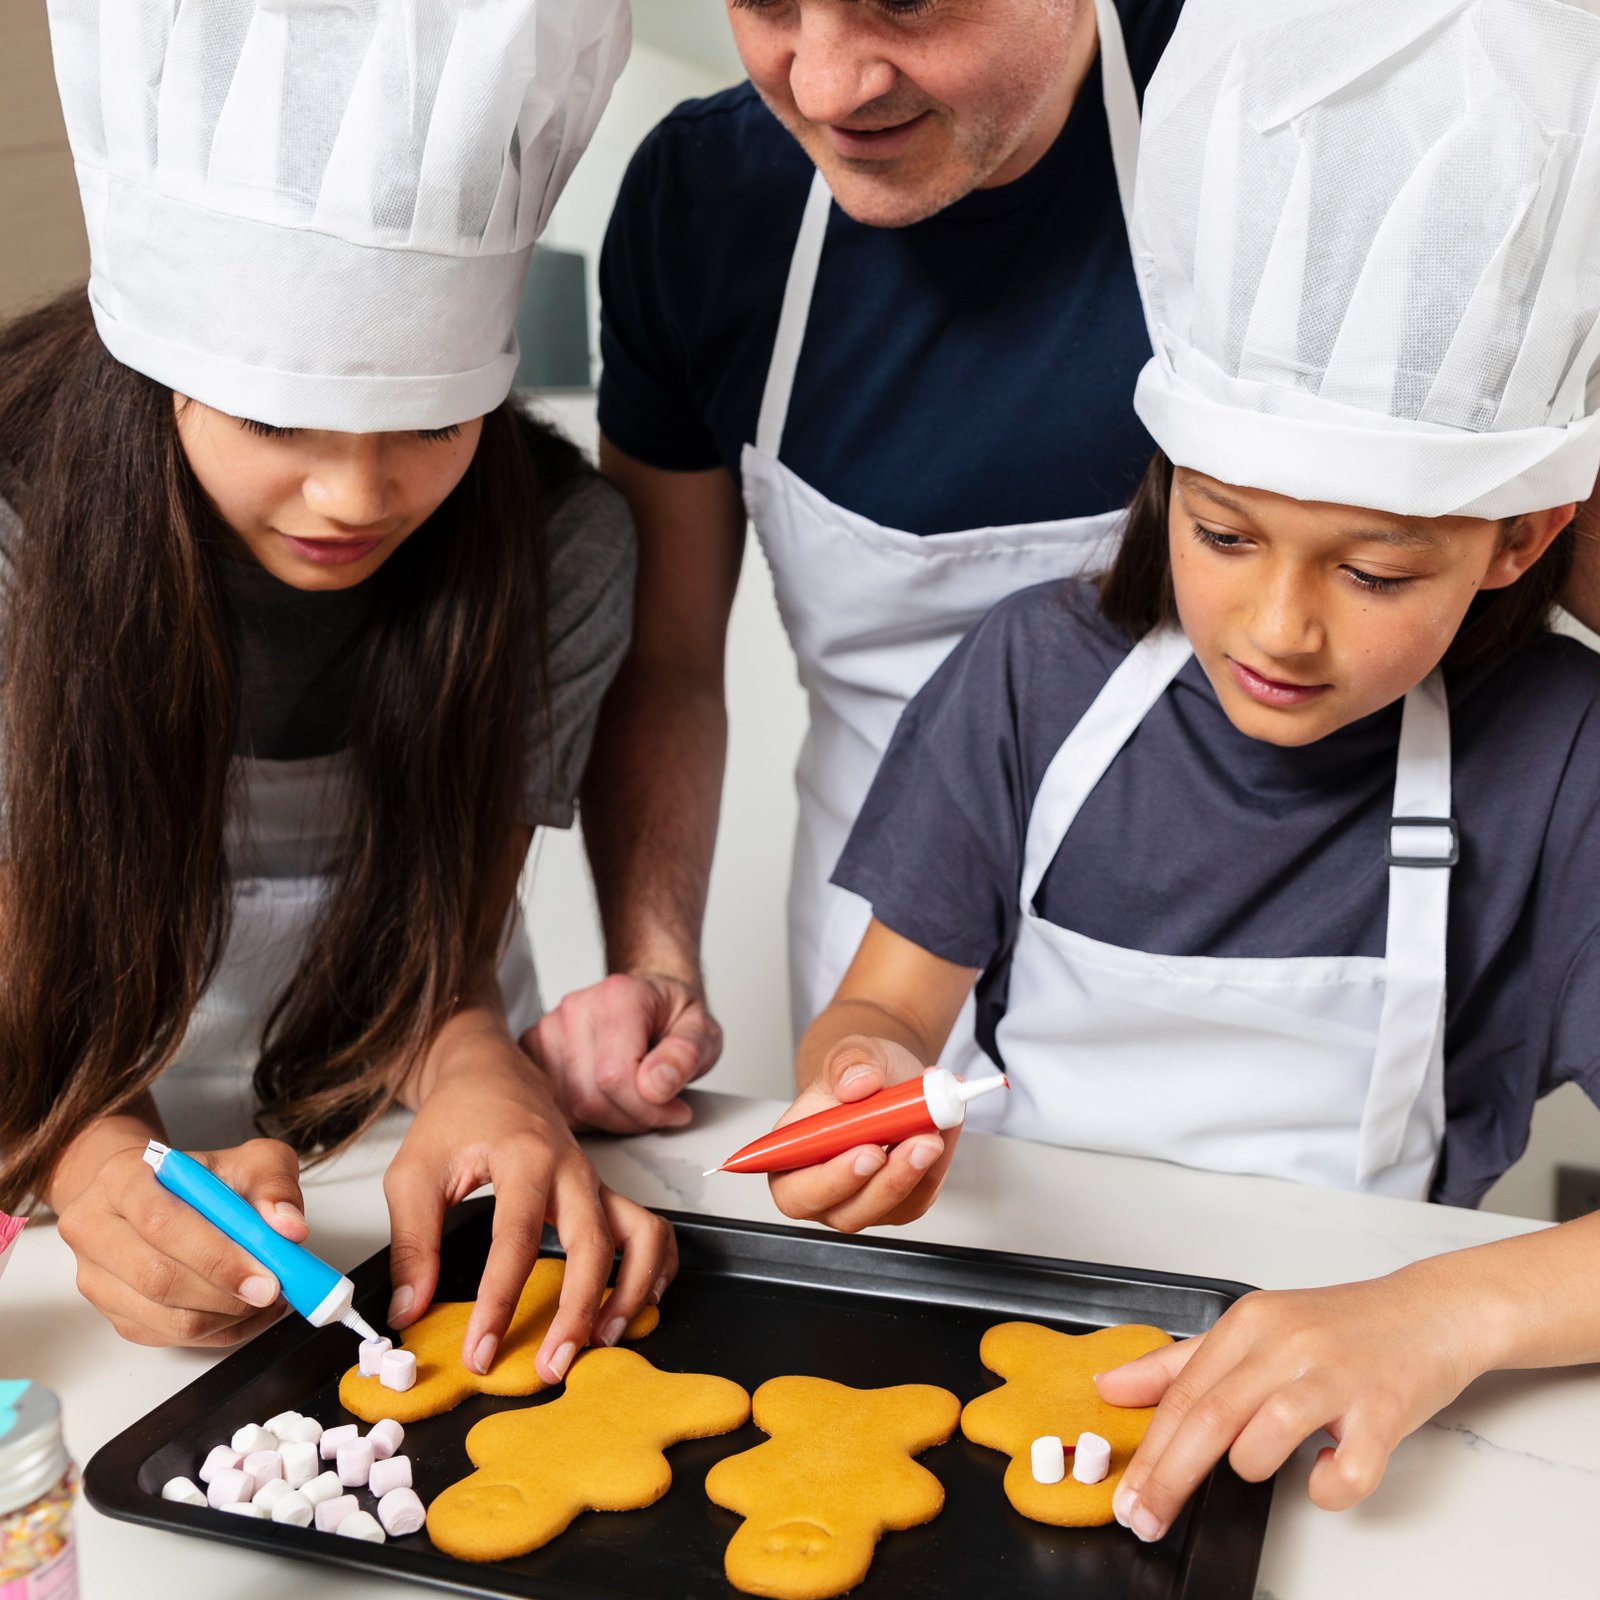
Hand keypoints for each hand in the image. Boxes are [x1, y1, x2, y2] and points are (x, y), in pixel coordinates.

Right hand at [55, 1134, 306, 1346]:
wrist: (161, 1193)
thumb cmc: (205, 1178)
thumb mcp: (252, 1161)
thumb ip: (275, 1187)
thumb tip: (287, 1228)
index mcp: (122, 1179)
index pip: (161, 1222)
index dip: (216, 1255)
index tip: (266, 1273)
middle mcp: (94, 1228)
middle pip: (156, 1277)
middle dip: (225, 1292)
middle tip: (271, 1291)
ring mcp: (97, 1276)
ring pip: (164, 1318)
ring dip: (225, 1316)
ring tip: (265, 1298)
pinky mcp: (112, 1313)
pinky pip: (168, 1338)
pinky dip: (219, 1331)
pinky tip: (248, 1311)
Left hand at [385, 1009, 677, 1381]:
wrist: (490, 1070)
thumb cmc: (455, 1117)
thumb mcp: (413, 1173)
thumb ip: (413, 1242)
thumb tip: (409, 1310)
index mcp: (524, 1158)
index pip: (516, 1242)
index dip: (499, 1304)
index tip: (480, 1352)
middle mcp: (572, 1169)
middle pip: (594, 1246)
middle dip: (577, 1312)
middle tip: (551, 1367)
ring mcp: (596, 1181)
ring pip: (643, 1236)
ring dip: (632, 1292)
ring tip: (603, 1341)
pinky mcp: (604, 1192)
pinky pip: (651, 1230)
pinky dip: (656, 1269)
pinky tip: (639, 1303)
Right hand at [521, 971, 722, 1133]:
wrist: (651, 1001)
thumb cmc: (673, 1016)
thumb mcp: (703, 1031)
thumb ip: (685, 1055)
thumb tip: (656, 1085)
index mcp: (619, 996)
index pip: (615, 1075)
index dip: (647, 1109)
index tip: (674, 1111)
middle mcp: (576, 1008)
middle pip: (589, 1096)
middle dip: (630, 1119)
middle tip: (660, 1111)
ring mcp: (549, 1028)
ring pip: (568, 1107)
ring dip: (607, 1121)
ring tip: (635, 1102)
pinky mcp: (533, 1050)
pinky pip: (553, 1105)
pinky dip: (583, 1117)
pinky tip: (608, 1101)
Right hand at [768, 1036, 955, 1232]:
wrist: (889, 1079)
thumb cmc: (859, 1074)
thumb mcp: (851, 1051)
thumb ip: (848, 1062)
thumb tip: (856, 1084)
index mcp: (791, 1156)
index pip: (797, 1190)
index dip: (832, 1180)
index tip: (869, 1151)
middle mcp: (822, 1188)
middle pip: (848, 1212)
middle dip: (889, 1180)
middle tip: (918, 1141)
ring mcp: (861, 1199)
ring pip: (891, 1208)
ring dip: (920, 1170)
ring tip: (937, 1123)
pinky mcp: (898, 1202)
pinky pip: (921, 1195)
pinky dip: (938, 1164)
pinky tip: (944, 1128)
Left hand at [1094, 1270, 1486, 1541]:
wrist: (1432, 1311)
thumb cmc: (1342, 1328)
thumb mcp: (1253, 1331)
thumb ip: (1180, 1363)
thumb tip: (1112, 1387)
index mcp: (1249, 1324)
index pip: (1181, 1396)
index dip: (1149, 1454)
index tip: (1125, 1497)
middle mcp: (1286, 1344)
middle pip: (1209, 1419)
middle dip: (1169, 1479)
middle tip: (1145, 1519)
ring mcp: (1335, 1375)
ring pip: (1267, 1436)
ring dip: (1254, 1468)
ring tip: (1266, 1465)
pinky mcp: (1384, 1408)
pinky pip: (1348, 1469)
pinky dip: (1331, 1487)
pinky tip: (1327, 1473)